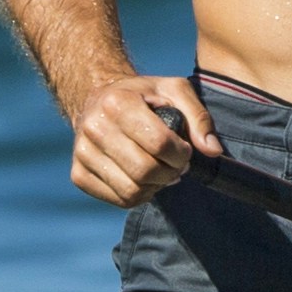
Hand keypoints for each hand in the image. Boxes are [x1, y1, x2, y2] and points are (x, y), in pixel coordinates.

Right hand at [67, 72, 211, 206]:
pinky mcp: (78, 174)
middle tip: (176, 165)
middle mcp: (95, 127)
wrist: (97, 99)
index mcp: (118, 102)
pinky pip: (118, 200)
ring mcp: (82, 153)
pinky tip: (143, 179)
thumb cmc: (142, 96)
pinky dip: (139, 195)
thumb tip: (213, 150)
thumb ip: (198, 117)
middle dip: (170, 173)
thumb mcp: (174, 91)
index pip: (159, 143)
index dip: (181, 154)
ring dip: (156, 187)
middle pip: (145, 171)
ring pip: (131, 191)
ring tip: (160, 172)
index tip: (184, 151)